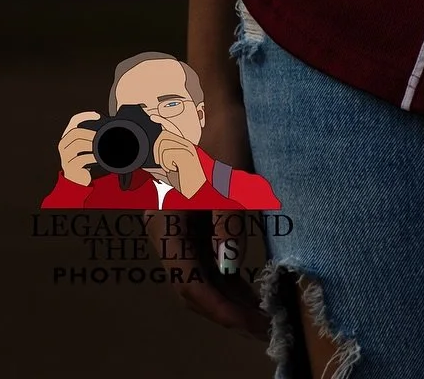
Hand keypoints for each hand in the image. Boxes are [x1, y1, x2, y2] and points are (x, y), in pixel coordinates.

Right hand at [57, 111, 99, 186]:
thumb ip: (89, 136)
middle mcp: (63, 146)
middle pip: (75, 133)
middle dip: (90, 132)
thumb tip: (106, 124)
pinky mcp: (70, 168)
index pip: (73, 121)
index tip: (98, 115)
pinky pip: (81, 159)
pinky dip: (92, 156)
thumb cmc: (84, 160)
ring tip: (101, 146)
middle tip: (102, 135)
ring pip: (78, 144)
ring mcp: (65, 158)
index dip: (84, 116)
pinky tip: (99, 157)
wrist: (77, 180)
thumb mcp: (85, 147)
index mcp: (67, 138)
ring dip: (92, 143)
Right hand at [145, 94, 267, 337]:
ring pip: (197, 274)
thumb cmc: (223, 131)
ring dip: (226, 296)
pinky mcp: (191, 220)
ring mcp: (175, 225)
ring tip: (260, 315)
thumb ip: (226, 223)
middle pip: (189, 283)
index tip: (248, 322)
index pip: (186, 279)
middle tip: (261, 326)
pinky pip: (205, 259)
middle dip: (223, 308)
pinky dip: (226, 277)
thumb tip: (228, 268)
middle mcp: (163, 227)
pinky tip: (250, 289)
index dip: (216, 305)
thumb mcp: (227, 177)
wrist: (219, 97)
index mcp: (163, 219)